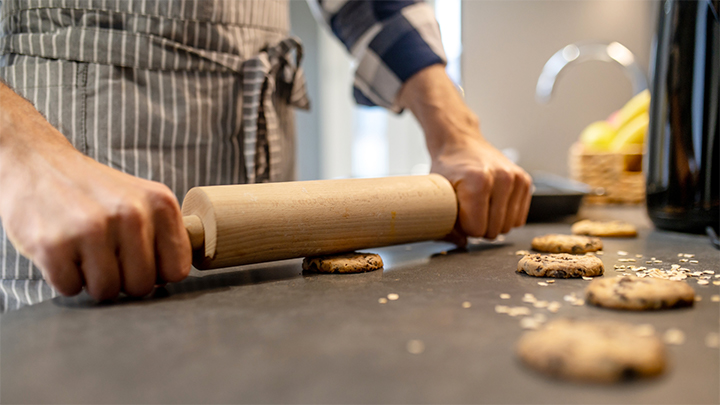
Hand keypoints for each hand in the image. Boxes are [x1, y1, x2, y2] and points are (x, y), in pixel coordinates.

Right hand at [0, 83, 190, 299]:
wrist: (37, 162)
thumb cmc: (94, 191)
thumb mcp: (141, 198)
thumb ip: (164, 233)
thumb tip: (175, 276)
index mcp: (160, 203)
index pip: (177, 270)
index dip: (156, 273)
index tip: (138, 260)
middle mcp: (131, 214)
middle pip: (142, 286)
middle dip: (122, 279)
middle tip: (104, 254)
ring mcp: (92, 229)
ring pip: (108, 292)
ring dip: (92, 280)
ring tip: (82, 250)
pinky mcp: (54, 244)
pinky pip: (70, 289)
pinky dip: (63, 278)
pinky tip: (62, 250)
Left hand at [397, 65, 532, 244]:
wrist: (460, 143)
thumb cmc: (447, 168)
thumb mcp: (438, 194)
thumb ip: (445, 222)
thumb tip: (461, 243)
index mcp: (478, 181)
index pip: (477, 229)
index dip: (464, 227)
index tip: (458, 215)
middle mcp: (502, 178)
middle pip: (494, 230)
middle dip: (479, 227)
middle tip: (468, 212)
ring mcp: (516, 179)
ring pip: (509, 227)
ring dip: (494, 223)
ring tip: (481, 207)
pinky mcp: (525, 181)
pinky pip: (519, 218)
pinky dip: (506, 216)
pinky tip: (493, 203)